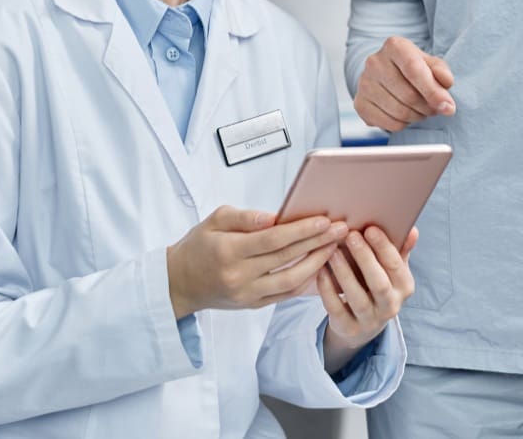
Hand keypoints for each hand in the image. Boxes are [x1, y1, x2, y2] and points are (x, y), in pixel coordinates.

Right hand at [167, 206, 348, 317]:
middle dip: (318, 242)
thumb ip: (245, 217)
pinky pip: (285, 294)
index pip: (273, 240)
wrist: (180, 282)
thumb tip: (274, 217)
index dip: (301, 230)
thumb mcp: (215, 220)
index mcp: (228, 251)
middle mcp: (239, 276)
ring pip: (291, 281)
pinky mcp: (253, 305)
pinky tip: (320, 266)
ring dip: (317, 263)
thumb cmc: (199, 245)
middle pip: (287, 259)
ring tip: (334, 246)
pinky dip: (306, 281)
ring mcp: (247, 295)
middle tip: (341, 229)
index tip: (324, 220)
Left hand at [318, 225, 418, 373]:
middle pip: (379, 283)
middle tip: (351, 235)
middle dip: (365, 258)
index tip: (370, 228)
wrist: (364, 324)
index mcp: (404, 287)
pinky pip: (336, 308)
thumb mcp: (391, 270)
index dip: (383, 247)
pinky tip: (321, 270)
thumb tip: (412, 230)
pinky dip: (327, 289)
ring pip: (357, 297)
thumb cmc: (378, 285)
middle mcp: (391, 306)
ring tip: (333, 251)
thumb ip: (400, 250)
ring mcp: (370, 321)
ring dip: (344, 273)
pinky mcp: (349, 328)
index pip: (396, 266)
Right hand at [355, 36, 454, 130]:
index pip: (414, 70)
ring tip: (421, 109)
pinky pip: (389, 123)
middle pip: (408, 95)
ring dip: (417, 116)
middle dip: (428, 107)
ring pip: (399, 112)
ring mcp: (364, 83)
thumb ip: (441, 71)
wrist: (386, 73)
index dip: (433, 91)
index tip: (448, 107)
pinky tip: (406, 115)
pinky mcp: (360, 104)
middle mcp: (375, 62)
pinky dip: (404, 124)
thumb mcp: (430, 63)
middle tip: (434, 107)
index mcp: (394, 46)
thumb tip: (446, 82)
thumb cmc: (412, 68)